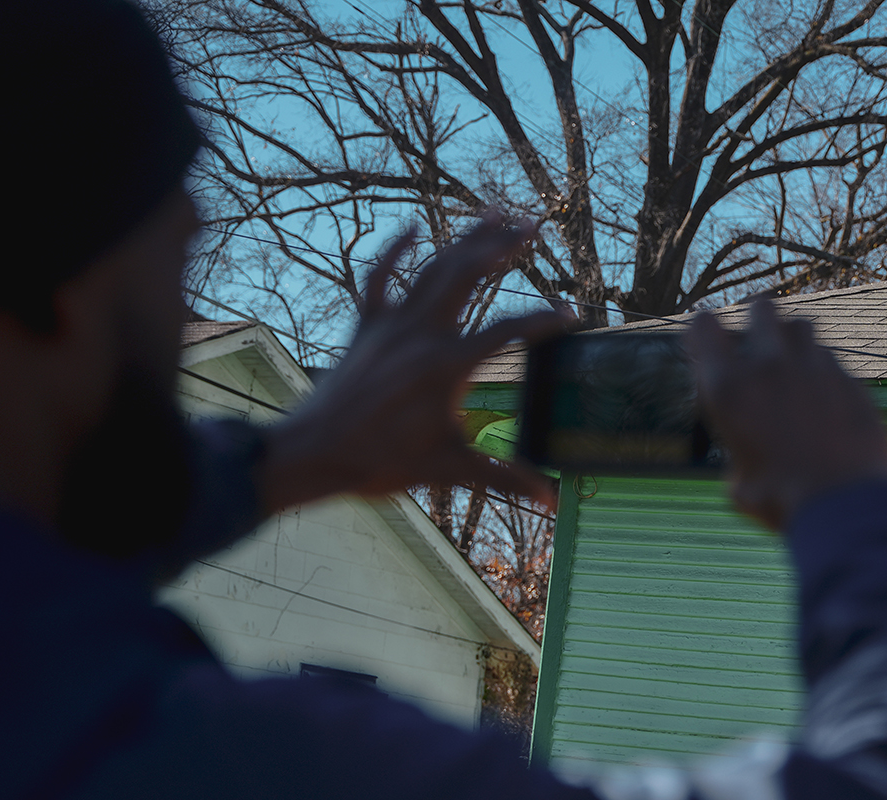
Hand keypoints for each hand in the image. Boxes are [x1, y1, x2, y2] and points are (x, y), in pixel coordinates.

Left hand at [256, 216, 569, 513]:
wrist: (315, 452)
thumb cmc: (380, 462)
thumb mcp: (450, 469)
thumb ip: (504, 477)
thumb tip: (550, 499)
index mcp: (449, 365)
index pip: (509, 330)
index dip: (544, 320)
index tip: (571, 315)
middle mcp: (421, 333)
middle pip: (469, 273)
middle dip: (504, 244)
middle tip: (534, 224)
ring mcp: (390, 325)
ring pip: (432, 268)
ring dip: (463, 239)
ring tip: (492, 215)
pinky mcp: (366, 327)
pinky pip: (379, 277)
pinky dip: (396, 251)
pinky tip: (413, 228)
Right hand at [687, 298, 886, 531]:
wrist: (845, 506)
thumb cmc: (784, 502)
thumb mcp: (739, 484)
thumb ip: (738, 453)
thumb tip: (746, 456)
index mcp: (730, 389)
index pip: (704, 325)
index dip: (703, 331)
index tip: (708, 345)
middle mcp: (771, 367)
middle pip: (762, 307)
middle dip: (756, 317)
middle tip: (757, 338)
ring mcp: (817, 369)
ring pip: (803, 326)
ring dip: (793, 339)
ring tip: (792, 364)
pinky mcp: (852, 382)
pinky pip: (834, 360)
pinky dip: (824, 370)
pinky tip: (825, 396)